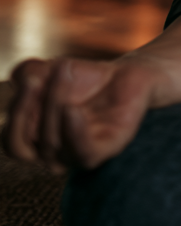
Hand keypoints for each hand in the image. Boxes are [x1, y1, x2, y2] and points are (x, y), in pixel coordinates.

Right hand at [2, 55, 161, 171]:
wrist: (124, 73)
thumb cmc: (84, 78)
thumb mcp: (51, 70)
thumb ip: (29, 73)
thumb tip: (20, 76)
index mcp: (34, 141)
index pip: (11, 141)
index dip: (15, 113)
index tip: (29, 79)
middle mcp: (52, 153)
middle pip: (23, 146)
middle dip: (25, 111)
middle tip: (36, 78)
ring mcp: (76, 154)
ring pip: (52, 142)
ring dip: (54, 102)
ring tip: (64, 71)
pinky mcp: (104, 150)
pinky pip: (83, 152)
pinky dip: (74, 133)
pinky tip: (71, 110)